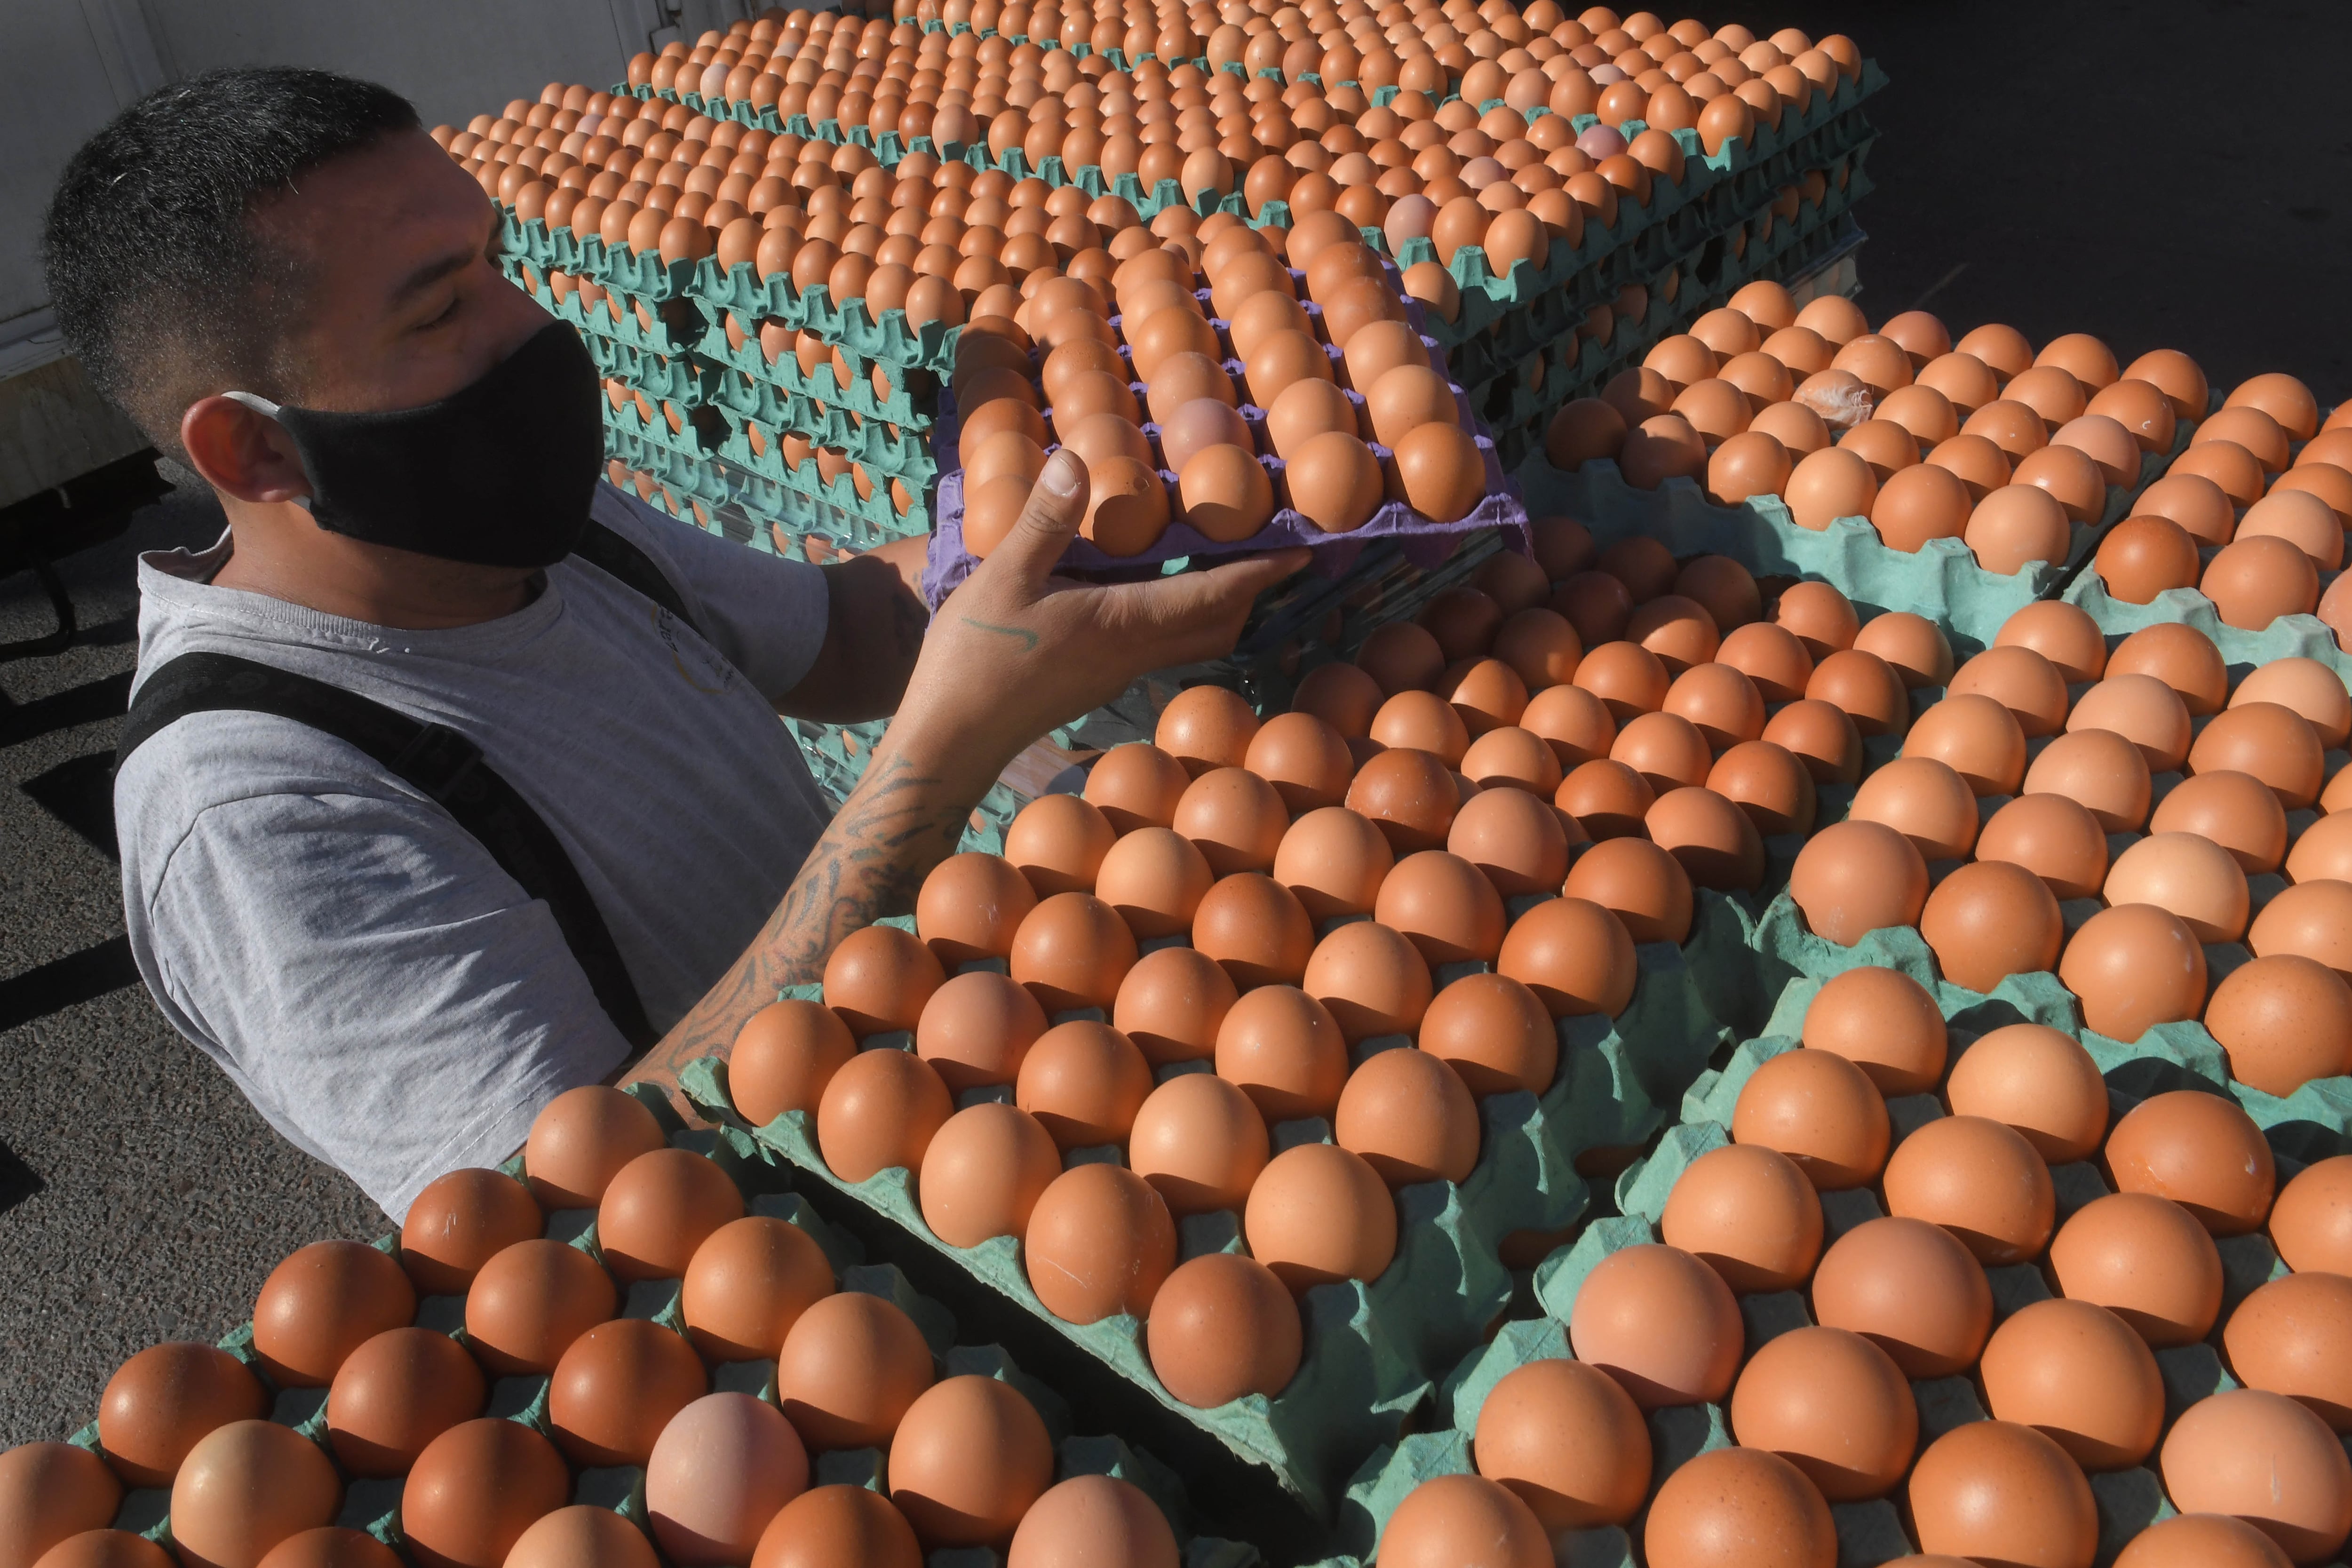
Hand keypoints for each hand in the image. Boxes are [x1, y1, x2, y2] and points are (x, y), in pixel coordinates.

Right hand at [891, 448, 1311, 786]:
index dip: (1262, 572)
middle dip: (1252, 591)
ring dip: (1214, 603)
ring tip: (1218, 558)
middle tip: (1271, 550)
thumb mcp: (1004, 576)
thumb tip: (1080, 459)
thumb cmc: (973, 660)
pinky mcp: (1093, 680)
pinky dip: (1175, 612)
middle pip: (1216, 625)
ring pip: (1189, 638)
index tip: (1304, 552)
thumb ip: (1045, 519)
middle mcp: (1132, 654)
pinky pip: (1155, 642)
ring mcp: (1114, 673)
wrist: (949, 741)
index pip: (1214, 596)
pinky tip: (1149, 583)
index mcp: (1123, 624)